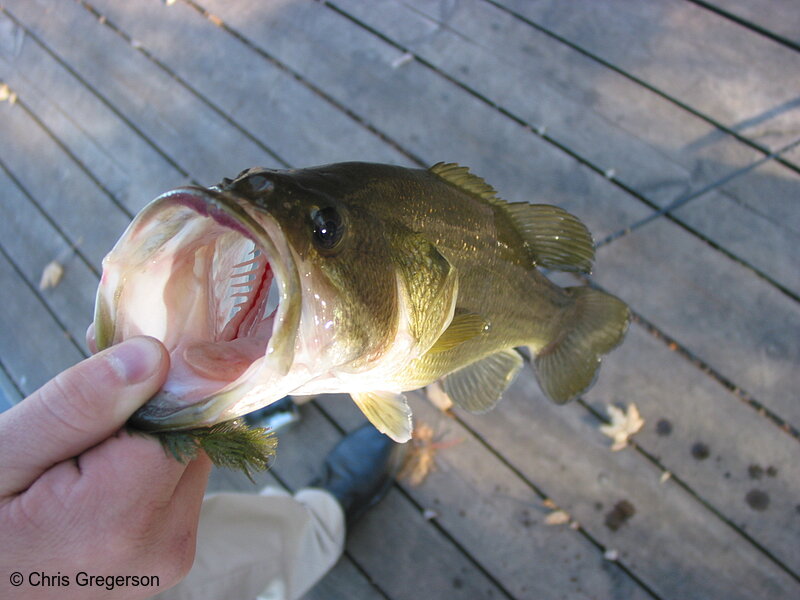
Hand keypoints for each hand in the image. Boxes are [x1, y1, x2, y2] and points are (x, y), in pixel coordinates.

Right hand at [0, 336, 210, 598]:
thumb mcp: (6, 455)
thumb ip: (79, 406)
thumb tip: (153, 357)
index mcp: (126, 516)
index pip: (188, 413)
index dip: (155, 376)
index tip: (110, 355)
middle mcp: (164, 542)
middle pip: (194, 435)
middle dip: (150, 406)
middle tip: (85, 405)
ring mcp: (169, 555)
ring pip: (187, 457)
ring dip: (148, 436)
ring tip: (80, 448)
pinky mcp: (166, 555)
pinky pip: (174, 486)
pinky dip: (144, 466)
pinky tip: (95, 472)